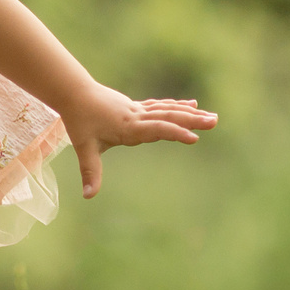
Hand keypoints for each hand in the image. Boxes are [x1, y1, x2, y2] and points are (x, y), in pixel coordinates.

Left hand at [59, 83, 217, 197]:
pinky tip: (192, 105)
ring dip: (191, 113)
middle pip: (169, 117)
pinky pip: (161, 107)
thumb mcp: (84, 148)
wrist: (74, 93)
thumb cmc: (80, 121)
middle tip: (214, 121)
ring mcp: (138, 111)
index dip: (175, 133)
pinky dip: (177, 106)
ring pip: (169, 110)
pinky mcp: (136, 108)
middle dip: (192, 120)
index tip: (193, 139)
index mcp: (128, 127)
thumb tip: (88, 196)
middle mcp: (137, 117)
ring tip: (212, 116)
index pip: (156, 129)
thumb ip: (89, 172)